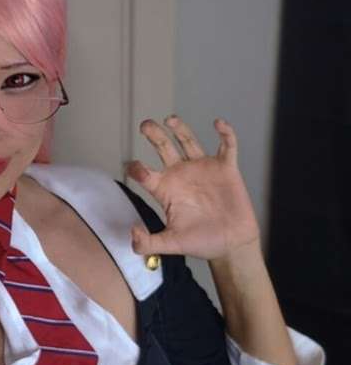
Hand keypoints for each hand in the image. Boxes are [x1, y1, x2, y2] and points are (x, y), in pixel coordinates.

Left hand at [123, 114, 261, 260]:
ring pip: (189, 141)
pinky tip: (218, 123)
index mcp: (165, 189)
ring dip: (180, 128)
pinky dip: (225, 133)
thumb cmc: (202, 243)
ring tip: (170, 119)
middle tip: (145, 125)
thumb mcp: (171, 244)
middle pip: (163, 147)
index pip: (144, 172)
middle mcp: (181, 174)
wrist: (232, 245)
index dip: (137, 169)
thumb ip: (148, 243)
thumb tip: (133, 233)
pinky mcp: (226, 169)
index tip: (137, 169)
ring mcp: (203, 169)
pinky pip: (226, 145)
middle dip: (154, 134)